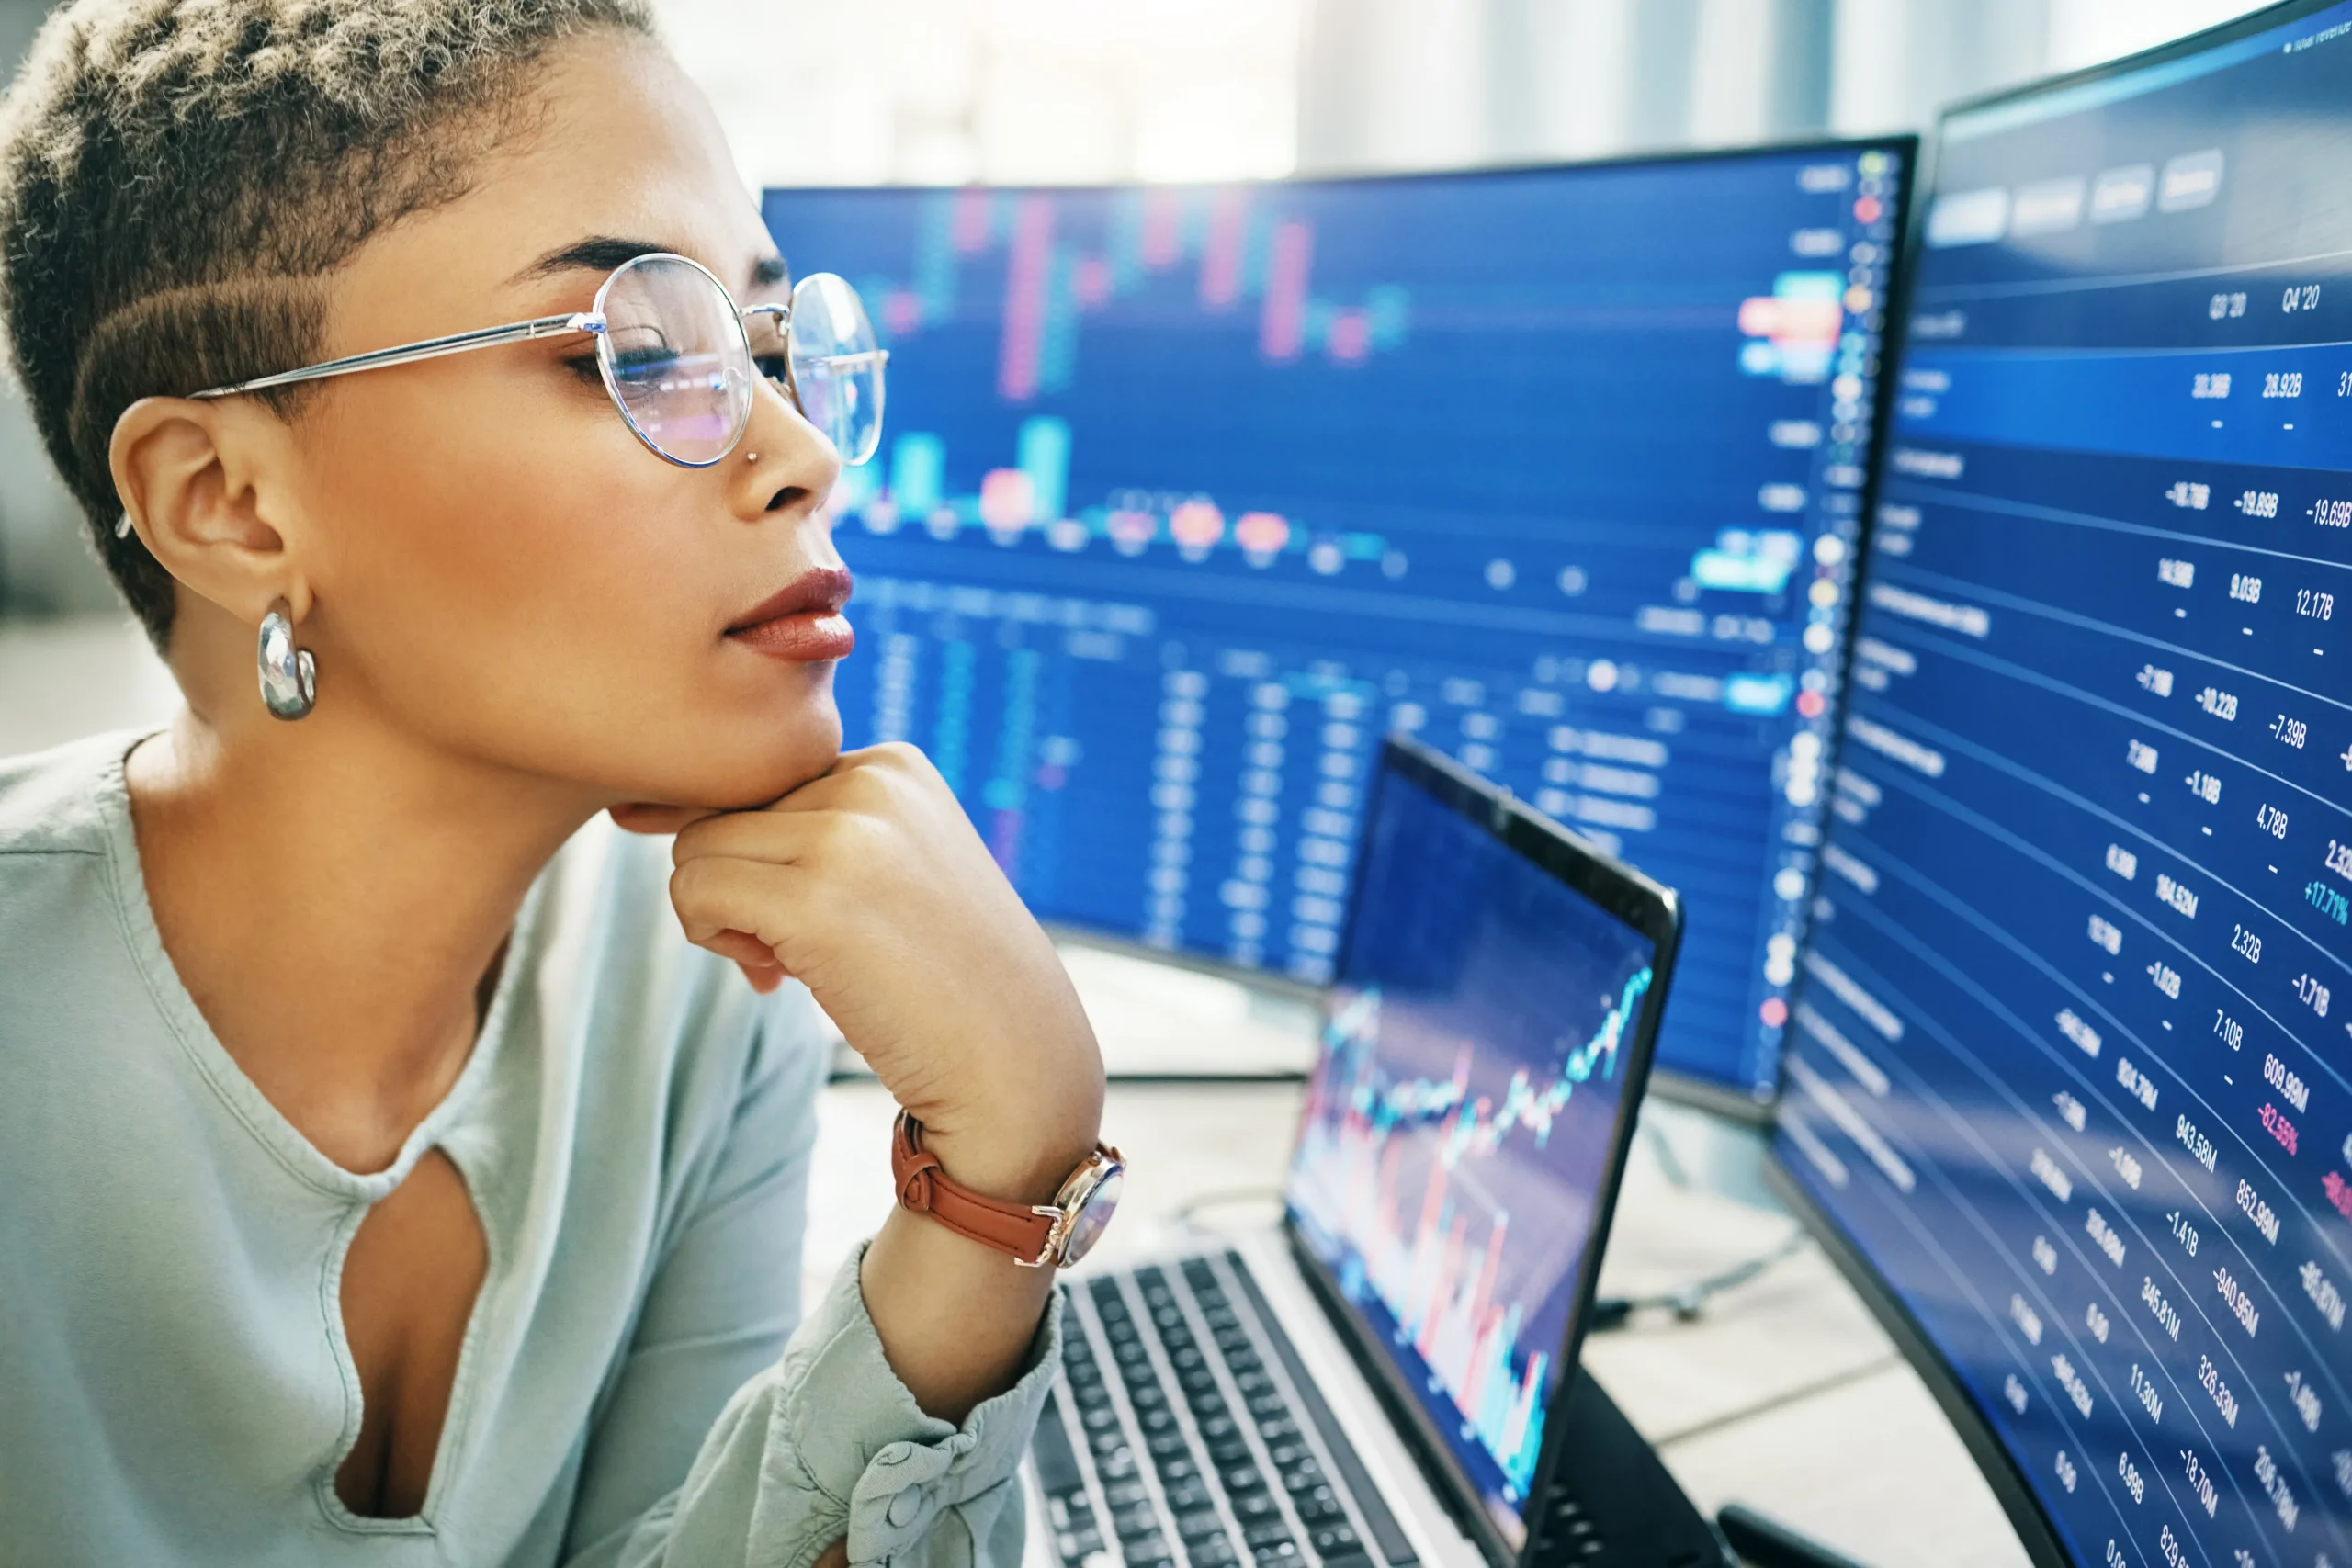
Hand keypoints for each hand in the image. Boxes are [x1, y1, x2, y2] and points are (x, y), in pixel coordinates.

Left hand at [621, 743, 1103, 1201]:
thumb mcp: (884, 867)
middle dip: (740, 886)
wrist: (1014, 1062)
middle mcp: (871, 780)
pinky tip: (775, 976)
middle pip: (720, 812)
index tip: (818, 918)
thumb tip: (638, 809)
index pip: (759, 783)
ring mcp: (846, 837)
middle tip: (796, 951)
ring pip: (694, 850)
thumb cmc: (938, 979)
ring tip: (791, 962)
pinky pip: (693, 895)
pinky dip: (714, 941)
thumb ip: (800, 827)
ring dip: (722, 917)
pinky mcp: (815, 901)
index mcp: (892, 763)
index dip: (767, 860)